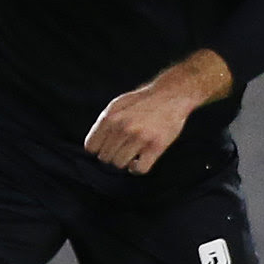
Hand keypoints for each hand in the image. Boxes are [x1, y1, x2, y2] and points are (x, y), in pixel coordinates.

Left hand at [84, 49, 232, 173]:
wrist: (172, 95)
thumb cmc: (143, 101)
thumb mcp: (118, 104)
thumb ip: (104, 123)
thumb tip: (92, 146)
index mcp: (110, 117)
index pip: (91, 147)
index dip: (98, 149)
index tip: (108, 146)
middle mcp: (123, 128)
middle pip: (105, 157)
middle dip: (113, 154)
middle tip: (124, 148)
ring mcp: (140, 137)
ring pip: (120, 164)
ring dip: (125, 161)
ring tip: (132, 153)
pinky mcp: (156, 146)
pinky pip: (139, 169)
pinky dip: (137, 168)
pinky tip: (139, 161)